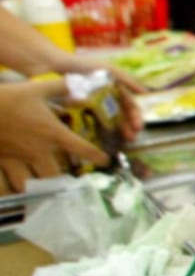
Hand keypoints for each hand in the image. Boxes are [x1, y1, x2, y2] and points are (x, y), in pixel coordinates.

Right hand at [0, 80, 110, 194]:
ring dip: (34, 188)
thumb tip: (85, 82)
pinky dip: (8, 192)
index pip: (83, 149)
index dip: (97, 157)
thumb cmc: (7, 97)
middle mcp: (37, 151)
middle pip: (54, 177)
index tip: (104, 161)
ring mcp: (16, 160)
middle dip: (59, 182)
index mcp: (52, 133)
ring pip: (29, 185)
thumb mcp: (36, 88)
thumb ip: (62, 87)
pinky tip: (11, 193)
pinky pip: (4, 187)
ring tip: (38, 189)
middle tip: (63, 180)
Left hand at [50, 55, 145, 141]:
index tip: (138, 127)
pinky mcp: (80, 112)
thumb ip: (128, 81)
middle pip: (123, 116)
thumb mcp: (109, 71)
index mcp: (116, 90)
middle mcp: (107, 100)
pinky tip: (103, 140)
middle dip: (129, 127)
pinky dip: (101, 132)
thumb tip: (146, 93)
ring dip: (119, 132)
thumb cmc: (84, 66)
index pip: (131, 106)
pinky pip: (93, 124)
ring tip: (122, 142)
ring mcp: (94, 107)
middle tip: (131, 138)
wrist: (56, 66)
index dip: (136, 117)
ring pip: (110, 122)